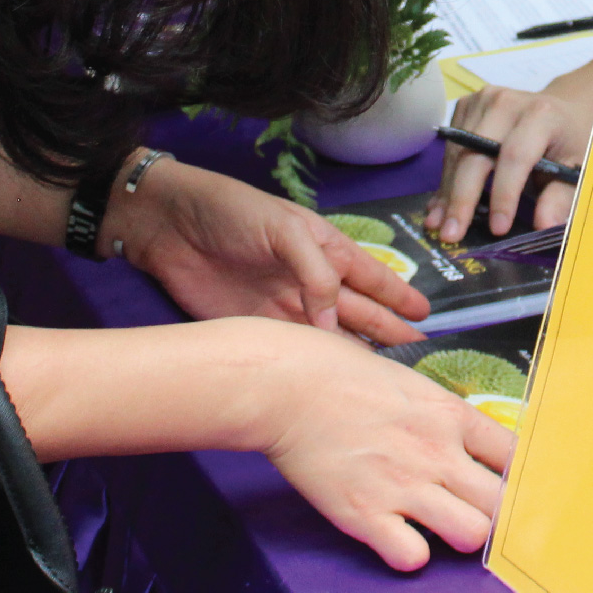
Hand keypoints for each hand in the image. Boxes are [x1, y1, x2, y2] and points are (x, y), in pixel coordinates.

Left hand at [108, 156, 429, 345]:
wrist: (168, 226)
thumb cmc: (231, 212)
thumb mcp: (284, 229)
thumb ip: (317, 272)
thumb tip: (336, 322)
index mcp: (322, 248)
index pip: (369, 274)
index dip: (396, 293)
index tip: (424, 313)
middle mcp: (308, 281)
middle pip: (357, 310)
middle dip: (386, 328)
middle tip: (416, 350)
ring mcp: (283, 307)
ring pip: (330, 336)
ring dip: (356, 352)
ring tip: (386, 373)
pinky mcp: (254, 328)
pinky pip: (294, 350)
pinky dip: (316, 365)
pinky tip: (335, 380)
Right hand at [259, 327, 514, 569]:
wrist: (284, 386)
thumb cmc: (337, 374)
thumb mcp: (408, 381)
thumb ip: (441, 414)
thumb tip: (467, 439)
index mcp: (450, 414)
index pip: (517, 456)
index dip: (517, 476)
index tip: (506, 484)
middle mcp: (437, 451)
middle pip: (503, 503)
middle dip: (495, 513)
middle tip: (476, 512)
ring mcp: (403, 485)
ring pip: (472, 535)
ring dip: (460, 537)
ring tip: (440, 527)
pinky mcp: (365, 514)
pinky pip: (412, 558)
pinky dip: (409, 555)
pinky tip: (397, 536)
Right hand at [425, 84, 590, 240]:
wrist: (559, 112)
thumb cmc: (569, 144)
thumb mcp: (576, 169)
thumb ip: (561, 197)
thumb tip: (544, 226)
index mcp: (541, 114)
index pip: (515, 156)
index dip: (504, 194)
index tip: (498, 229)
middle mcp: (507, 102)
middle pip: (476, 154)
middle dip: (462, 198)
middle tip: (451, 234)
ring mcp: (482, 101)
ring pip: (457, 154)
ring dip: (448, 194)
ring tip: (441, 226)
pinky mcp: (465, 106)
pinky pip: (450, 149)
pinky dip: (446, 181)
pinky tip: (440, 207)